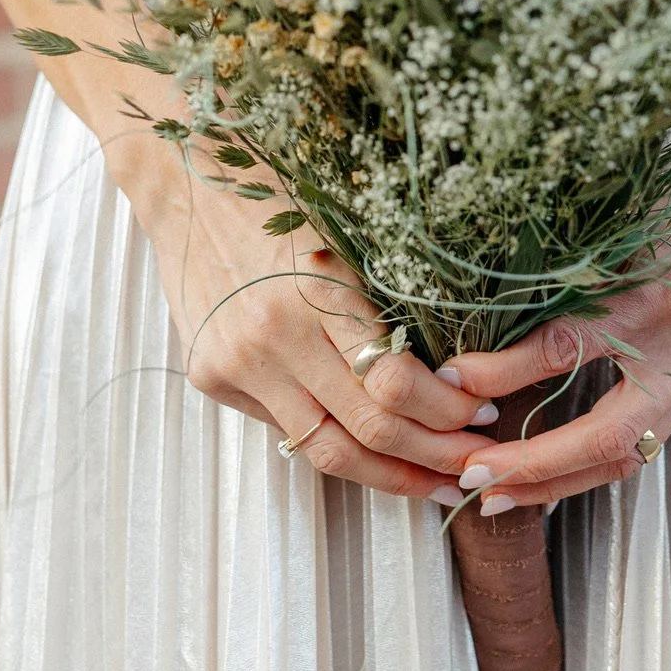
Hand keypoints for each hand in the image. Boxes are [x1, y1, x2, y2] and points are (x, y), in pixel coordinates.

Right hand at [132, 158, 499, 502]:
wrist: (188, 186)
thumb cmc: (282, 201)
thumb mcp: (347, 240)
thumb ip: (382, 309)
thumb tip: (446, 380)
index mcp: (317, 292)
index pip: (395, 382)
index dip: (447, 411)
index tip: (482, 413)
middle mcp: (273, 337)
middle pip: (368, 430)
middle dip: (433, 457)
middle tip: (473, 467)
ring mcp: (238, 364)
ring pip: (327, 452)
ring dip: (390, 475)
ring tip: (434, 484)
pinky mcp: (211, 378)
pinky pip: (287, 431)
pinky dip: (335, 443)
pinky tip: (373, 453)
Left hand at [442, 199, 670, 510]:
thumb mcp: (616, 227)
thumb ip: (558, 279)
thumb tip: (484, 323)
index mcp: (653, 299)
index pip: (567, 347)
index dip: (502, 370)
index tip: (449, 380)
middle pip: (605, 436)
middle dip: (534, 467)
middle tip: (474, 475)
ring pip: (628, 455)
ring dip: (561, 481)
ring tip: (501, 492)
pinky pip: (645, 441)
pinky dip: (592, 463)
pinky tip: (549, 474)